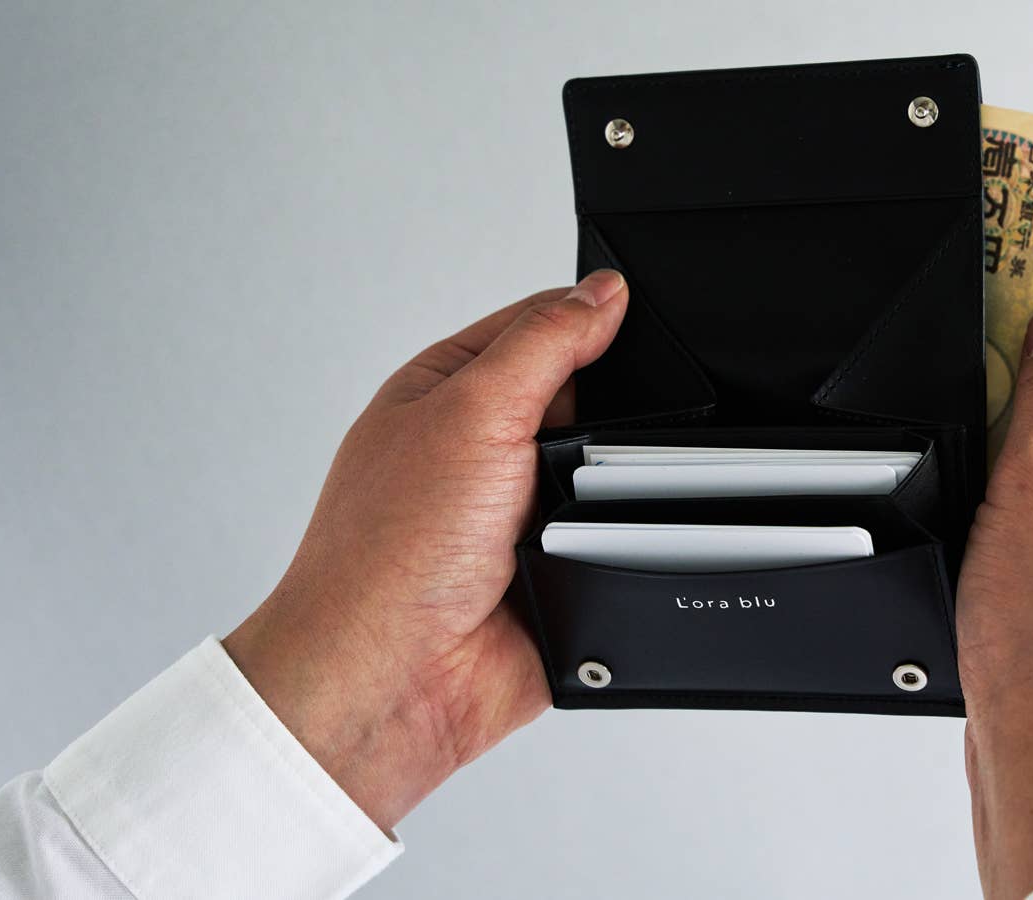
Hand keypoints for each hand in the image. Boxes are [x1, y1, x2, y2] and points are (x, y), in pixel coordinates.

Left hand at [224, 270, 628, 829]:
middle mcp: (484, 448)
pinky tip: (611, 548)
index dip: (594, 320)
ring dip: (617, 490)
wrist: (394, 681)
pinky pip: (622, 544)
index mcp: (449, 391)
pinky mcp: (560, 574)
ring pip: (613, 476)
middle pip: (589, 402)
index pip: (542, 326)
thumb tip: (604, 292)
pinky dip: (628, 546)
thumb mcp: (471, 413)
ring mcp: (523, 514)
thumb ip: (545, 345)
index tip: (644, 320)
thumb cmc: (389, 553)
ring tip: (593, 507)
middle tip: (606, 434)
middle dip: (613, 417)